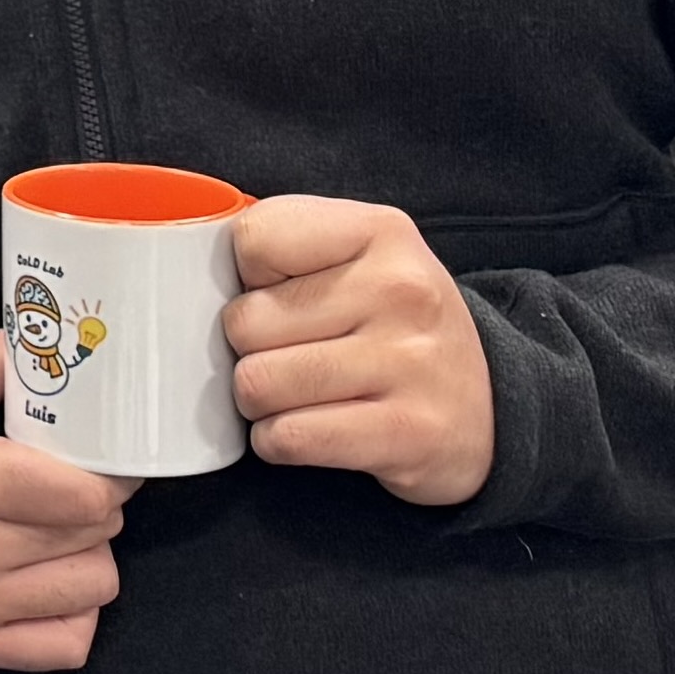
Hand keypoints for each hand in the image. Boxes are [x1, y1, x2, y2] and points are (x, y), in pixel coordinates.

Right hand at [0, 334, 136, 671]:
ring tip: (53, 536)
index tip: (100, 464)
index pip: (85, 496)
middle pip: (95, 539)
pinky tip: (44, 584)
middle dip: (95, 509)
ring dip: (85, 559)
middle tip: (67, 492)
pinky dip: (71, 615)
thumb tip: (71, 344)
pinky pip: (65, 646)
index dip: (111, 475)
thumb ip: (6, 361)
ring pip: (92, 590)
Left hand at [226, 194, 493, 503]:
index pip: (251, 239)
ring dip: (259, 401)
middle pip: (244, 322)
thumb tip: (185, 267)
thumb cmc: (393, 325)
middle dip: (247, 348)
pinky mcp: (409, 433)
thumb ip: (284, 245)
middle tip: (288, 354)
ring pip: (258, 384)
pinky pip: (288, 437)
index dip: (244, 275)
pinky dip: (278, 441)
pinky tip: (310, 428)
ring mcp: (411, 363)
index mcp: (381, 232)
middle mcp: (402, 290)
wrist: (489, 406)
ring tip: (298, 394)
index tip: (278, 292)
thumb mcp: (358, 257)